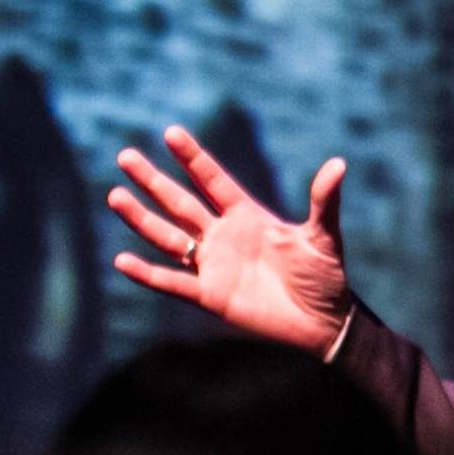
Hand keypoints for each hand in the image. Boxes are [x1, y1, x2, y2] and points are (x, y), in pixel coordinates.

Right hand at [108, 124, 351, 353]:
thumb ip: (323, 201)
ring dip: (142, 219)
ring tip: (114, 196)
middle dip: (153, 180)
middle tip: (125, 155)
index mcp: (248, 215)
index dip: (193, 158)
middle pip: (180, 202)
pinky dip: (147, 274)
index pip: (213, 180)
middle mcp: (223, 235)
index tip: (171, 132)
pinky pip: (172, 283)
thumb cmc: (325, 276)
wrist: (322, 322)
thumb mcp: (323, 237)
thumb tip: (339, 164)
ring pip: (168, 237)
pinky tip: (122, 260)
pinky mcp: (210, 296)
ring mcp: (213, 265)